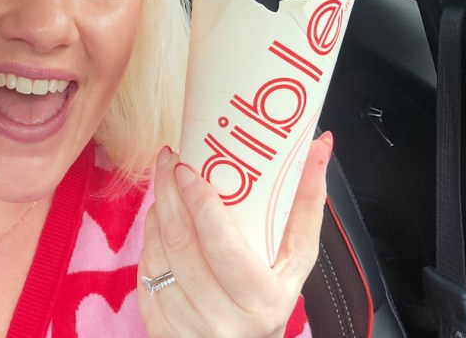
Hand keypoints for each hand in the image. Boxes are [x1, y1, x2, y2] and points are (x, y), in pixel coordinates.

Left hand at [138, 133, 332, 336]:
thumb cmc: (269, 294)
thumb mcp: (296, 260)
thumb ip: (307, 205)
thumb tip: (319, 145)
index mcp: (261, 299)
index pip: (223, 243)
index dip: (201, 202)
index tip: (187, 168)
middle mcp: (221, 315)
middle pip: (182, 240)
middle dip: (169, 192)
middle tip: (170, 160)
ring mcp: (185, 321)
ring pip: (159, 250)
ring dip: (158, 209)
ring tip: (167, 183)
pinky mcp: (159, 323)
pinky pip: (145, 267)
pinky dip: (151, 236)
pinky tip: (161, 219)